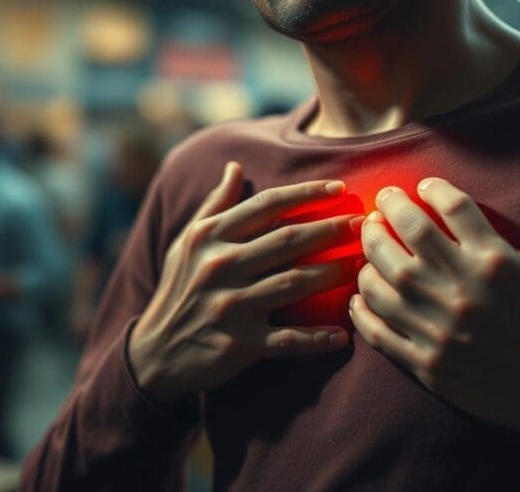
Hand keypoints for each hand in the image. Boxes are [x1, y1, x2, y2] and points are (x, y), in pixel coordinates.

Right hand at [128, 162, 364, 401]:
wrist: (155, 354)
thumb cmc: (179, 290)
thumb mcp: (188, 243)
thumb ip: (215, 205)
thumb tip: (235, 166)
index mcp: (210, 237)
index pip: (267, 206)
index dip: (307, 193)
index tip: (341, 188)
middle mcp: (220, 267)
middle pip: (288, 240)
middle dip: (331, 228)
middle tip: (365, 224)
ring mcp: (231, 306)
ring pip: (294, 283)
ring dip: (333, 273)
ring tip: (363, 266)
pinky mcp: (239, 344)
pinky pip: (287, 340)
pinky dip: (316, 339)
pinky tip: (343, 335)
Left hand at [350, 167, 519, 442]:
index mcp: (498, 262)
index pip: (453, 207)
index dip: (434, 189)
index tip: (424, 185)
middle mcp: (463, 291)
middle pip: (408, 235)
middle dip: (389, 209)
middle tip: (382, 200)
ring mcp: (441, 329)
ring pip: (383, 280)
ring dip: (369, 255)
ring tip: (369, 241)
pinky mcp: (429, 365)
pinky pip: (380, 332)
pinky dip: (363, 311)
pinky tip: (360, 296)